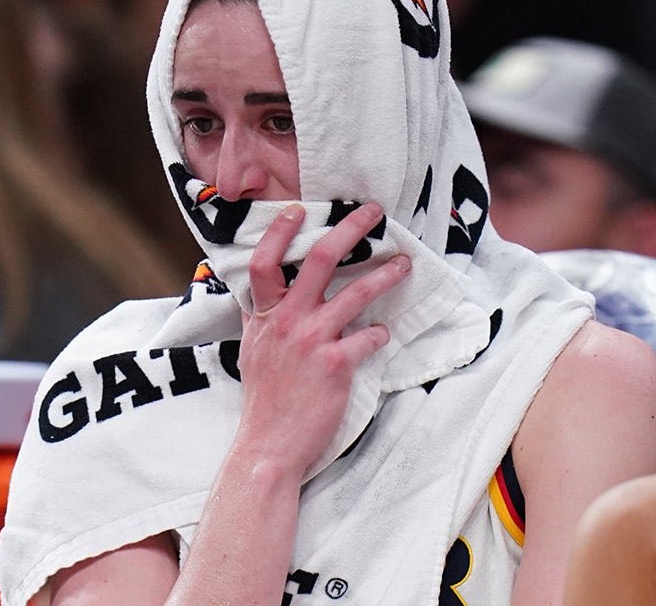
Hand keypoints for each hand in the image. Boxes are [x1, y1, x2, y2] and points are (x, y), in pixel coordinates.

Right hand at [232, 202, 411, 479]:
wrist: (269, 446)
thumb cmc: (263, 399)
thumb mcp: (251, 350)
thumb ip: (259, 318)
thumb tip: (258, 294)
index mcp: (264, 315)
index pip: (265, 261)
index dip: (280, 231)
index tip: (301, 210)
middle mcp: (286, 320)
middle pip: (320, 258)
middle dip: (351, 229)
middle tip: (373, 214)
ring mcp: (312, 340)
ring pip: (357, 292)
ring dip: (386, 274)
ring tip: (404, 265)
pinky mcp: (336, 364)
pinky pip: (369, 336)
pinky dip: (380, 333)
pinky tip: (383, 335)